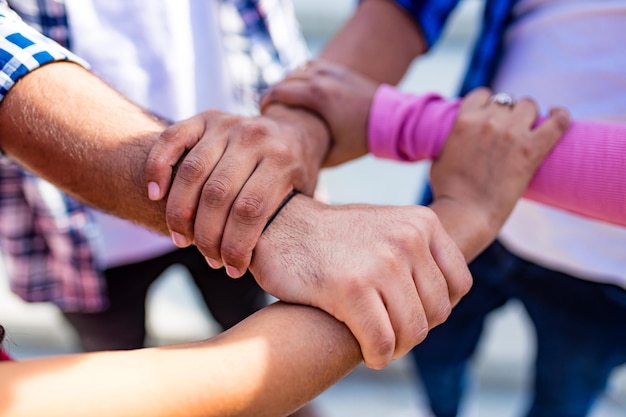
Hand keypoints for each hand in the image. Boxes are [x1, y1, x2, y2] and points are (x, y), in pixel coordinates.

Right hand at [144, 107, 328, 276]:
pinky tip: (154, 195)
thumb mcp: (303, 195)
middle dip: (207, 235)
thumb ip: (288, 219)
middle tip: (208, 258)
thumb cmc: (295, 175)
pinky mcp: (206, 118)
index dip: (236, 245)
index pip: (250, 210)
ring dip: (180, 212)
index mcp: (281, 160)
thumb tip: (271, 262)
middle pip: (217, 194)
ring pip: (191, 172)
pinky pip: (172, 139)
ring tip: (180, 239)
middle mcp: (254, 138)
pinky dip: (158, 166)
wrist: (295, 130)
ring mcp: (228, 125)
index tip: (232, 270)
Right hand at [250, 194, 471, 369]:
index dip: (436, 308)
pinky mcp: (350, 288)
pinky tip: (366, 353)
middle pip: (437, 312)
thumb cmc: (334, 238)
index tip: (411, 312)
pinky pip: (380, 341)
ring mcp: (380, 263)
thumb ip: (419, 254)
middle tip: (390, 332)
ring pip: (412, 331)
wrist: (281, 227)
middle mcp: (406, 239)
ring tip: (378, 343)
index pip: (458, 285)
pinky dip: (376, 356)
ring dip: (395, 347)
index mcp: (422, 222)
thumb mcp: (387, 227)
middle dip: (413, 330)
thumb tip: (448, 301)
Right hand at [261, 60, 377, 166]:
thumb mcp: (333, 153)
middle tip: (271, 111)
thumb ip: (310, 154)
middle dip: (275, 95)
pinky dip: (303, 77)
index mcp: (317, 96)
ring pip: (297, 71)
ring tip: (286, 103)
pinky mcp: (338, 68)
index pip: (277, 92)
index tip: (263, 116)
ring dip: (288, 85)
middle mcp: (321, 77)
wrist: (392, 119)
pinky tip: (302, 92)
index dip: (265, 103)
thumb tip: (289, 162)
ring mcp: (330, 69)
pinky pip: (310, 67)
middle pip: (284, 81)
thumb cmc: (361, 139)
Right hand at [429, 88, 569, 260]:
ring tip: (528, 127)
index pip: (482, 95)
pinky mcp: (532, 149)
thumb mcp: (440, 156)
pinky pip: (557, 122)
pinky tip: (557, 115)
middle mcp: (489, 121)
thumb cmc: (449, 191)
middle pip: (506, 100)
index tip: (491, 114)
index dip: (488, 104)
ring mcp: (512, 133)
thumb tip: (457, 137)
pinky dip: (560, 115)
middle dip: (507, 111)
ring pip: (528, 105)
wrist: (465, 212)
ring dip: (528, 114)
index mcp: (464, 120)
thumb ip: (452, 139)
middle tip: (509, 128)